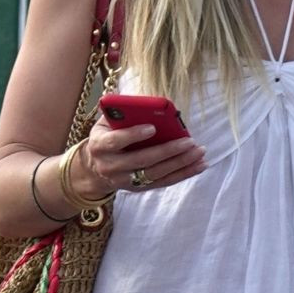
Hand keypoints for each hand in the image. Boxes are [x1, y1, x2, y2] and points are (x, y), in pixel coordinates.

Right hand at [79, 117, 205, 196]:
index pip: (116, 141)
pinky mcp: (140, 188)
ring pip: (157, 173)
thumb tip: (148, 104)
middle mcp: (111, 166)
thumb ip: (121, 113)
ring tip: (200, 152)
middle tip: (189, 141)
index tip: (153, 127)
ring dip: (181, 163)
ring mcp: (126, 180)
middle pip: (143, 160)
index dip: (134, 135)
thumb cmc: (106, 136)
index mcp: (100, 146)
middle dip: (168, 151)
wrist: (94, 168)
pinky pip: (164, 182)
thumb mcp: (105, 123)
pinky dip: (184, 174)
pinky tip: (200, 165)